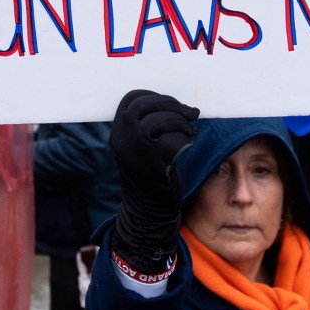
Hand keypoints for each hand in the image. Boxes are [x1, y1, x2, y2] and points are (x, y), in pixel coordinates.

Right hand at [110, 90, 198, 273]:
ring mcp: (136, 150)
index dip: (155, 96)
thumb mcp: (139, 147)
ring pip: (166, 119)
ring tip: (189, 133)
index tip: (171, 104)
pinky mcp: (155, 162)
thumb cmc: (150, 176)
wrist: (148, 212)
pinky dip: (186, 140)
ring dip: (184, 124)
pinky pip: (177, 138)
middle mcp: (122, 139)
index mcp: (117, 133)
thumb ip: (146, 125)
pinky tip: (188, 146)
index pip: (132, 98)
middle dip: (174, 105)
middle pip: (149, 104)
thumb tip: (174, 102)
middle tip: (192, 113)